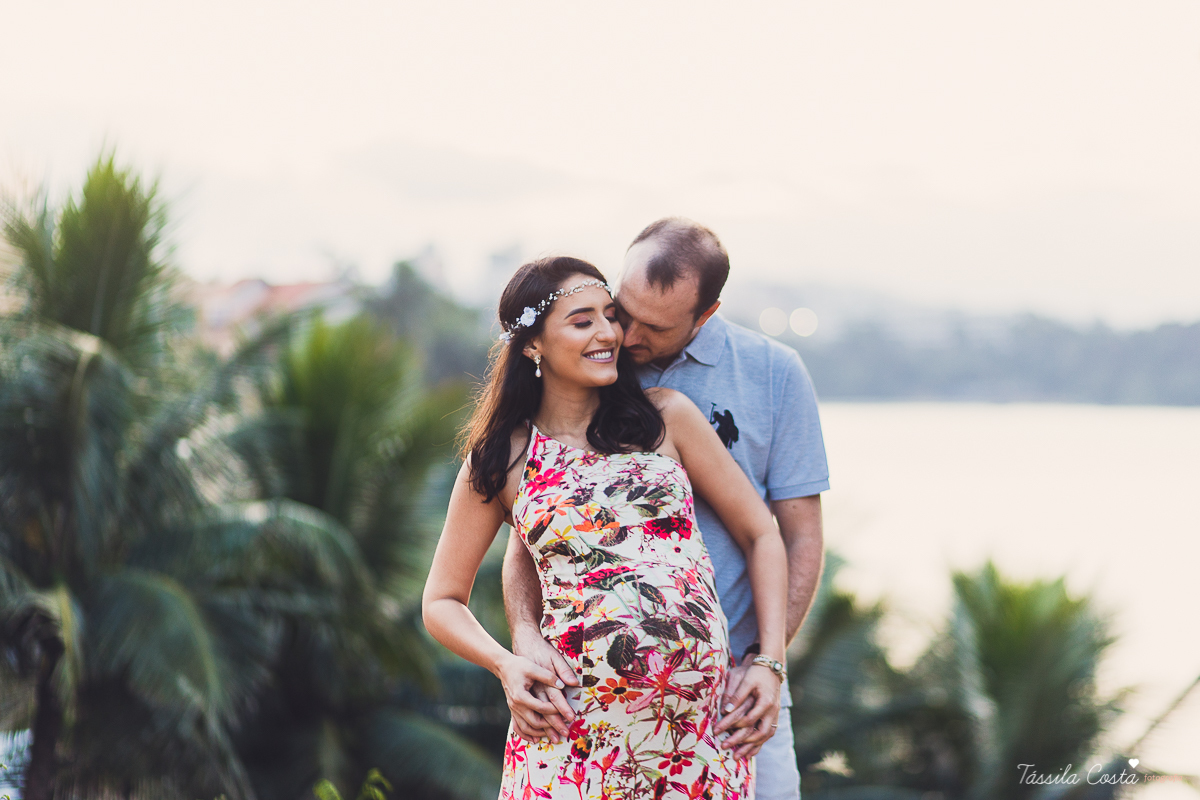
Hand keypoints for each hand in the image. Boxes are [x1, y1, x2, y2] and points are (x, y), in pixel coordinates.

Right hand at [507, 628, 579, 742]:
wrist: (503, 666)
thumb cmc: (519, 665)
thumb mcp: (534, 667)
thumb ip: (548, 676)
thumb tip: (563, 685)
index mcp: (521, 695)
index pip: (541, 708)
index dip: (555, 711)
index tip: (567, 714)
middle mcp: (516, 705)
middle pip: (534, 722)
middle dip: (551, 728)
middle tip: (564, 732)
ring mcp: (513, 709)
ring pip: (526, 727)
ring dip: (540, 733)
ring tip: (553, 737)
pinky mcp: (513, 710)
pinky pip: (518, 726)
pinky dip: (526, 734)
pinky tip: (535, 739)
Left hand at [714, 663, 781, 758]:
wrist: (771, 665)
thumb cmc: (756, 672)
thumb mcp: (744, 680)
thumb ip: (736, 696)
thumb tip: (725, 711)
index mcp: (764, 702)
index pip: (747, 719)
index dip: (731, 726)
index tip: (717, 731)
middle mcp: (772, 711)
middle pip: (758, 733)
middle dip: (741, 743)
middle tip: (725, 748)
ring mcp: (774, 714)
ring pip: (764, 736)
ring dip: (751, 748)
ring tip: (738, 757)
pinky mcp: (773, 715)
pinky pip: (768, 733)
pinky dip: (759, 743)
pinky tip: (750, 752)